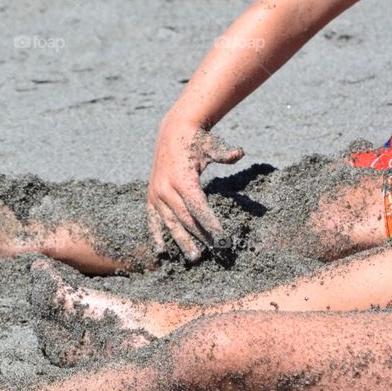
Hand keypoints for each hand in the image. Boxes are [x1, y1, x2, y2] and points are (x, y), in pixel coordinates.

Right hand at [147, 114, 243, 260]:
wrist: (172, 133)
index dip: (211, 225)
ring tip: (195, 257)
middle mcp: (167, 190)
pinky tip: (162, 251)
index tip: (223, 239)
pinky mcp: (151, 197)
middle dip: (203, 236)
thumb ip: (225, 153)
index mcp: (182, 180)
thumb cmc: (196, 141)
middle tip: (216, 252)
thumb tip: (240, 153)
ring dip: (183, 242)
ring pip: (171, 224)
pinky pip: (153, 221)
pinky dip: (156, 236)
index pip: (199, 209)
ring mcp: (157, 195)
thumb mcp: (212, 145)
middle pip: (187, 220)